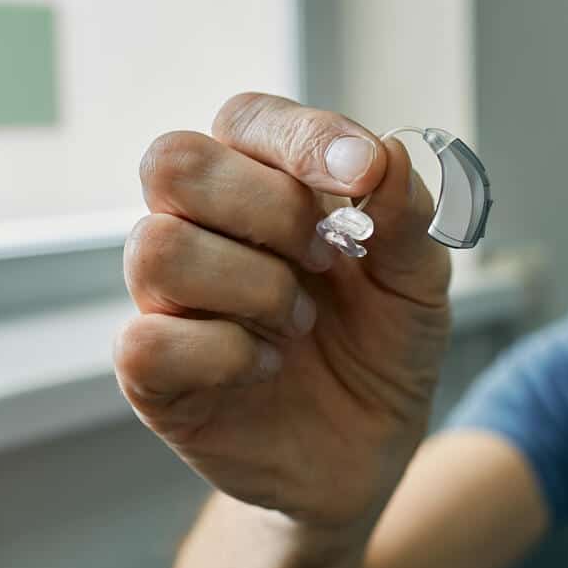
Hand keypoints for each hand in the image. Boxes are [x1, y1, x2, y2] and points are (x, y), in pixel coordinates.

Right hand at [115, 93, 451, 531]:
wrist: (370, 449)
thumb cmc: (384, 346)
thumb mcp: (419, 281)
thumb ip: (405, 217)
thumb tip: (386, 154)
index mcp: (264, 184)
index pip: (247, 118)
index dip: (300, 137)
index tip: (363, 174)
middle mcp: (202, 228)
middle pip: (174, 162)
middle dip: (269, 208)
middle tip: (327, 258)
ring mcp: (169, 299)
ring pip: (157, 247)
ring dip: (255, 286)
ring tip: (301, 323)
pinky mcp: (152, 374)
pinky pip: (149, 340)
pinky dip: (227, 352)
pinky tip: (268, 366)